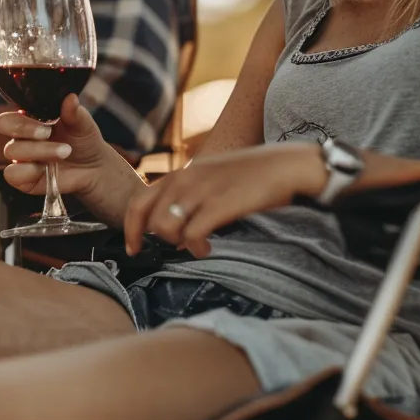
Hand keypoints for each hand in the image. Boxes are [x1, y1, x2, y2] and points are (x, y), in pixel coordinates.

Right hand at [0, 94, 141, 222]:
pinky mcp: (23, 178)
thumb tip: (71, 98)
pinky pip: (12, 174)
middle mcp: (22, 136)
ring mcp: (21, 157)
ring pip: (12, 150)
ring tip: (64, 152)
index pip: (11, 112)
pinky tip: (47, 169)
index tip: (47, 124)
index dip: (23, 118)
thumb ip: (75, 112)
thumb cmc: (84, 141)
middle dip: (26, 129)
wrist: (93, 168)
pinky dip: (30, 171)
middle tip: (49, 134)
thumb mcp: (83, 125)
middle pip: (4, 126)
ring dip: (39, 151)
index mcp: (31, 118)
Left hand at [124, 143, 326, 257]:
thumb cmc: (253, 175)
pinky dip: (194, 247)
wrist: (288, 166)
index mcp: (183, 172)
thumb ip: (191, 198)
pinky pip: (191, 234)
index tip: (134, 248)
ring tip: (196, 246)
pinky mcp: (220, 204)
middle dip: (150, 239)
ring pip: (164, 226)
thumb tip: (175, 231)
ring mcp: (202, 191)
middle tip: (166, 252)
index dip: (130, 228)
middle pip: (146, 216)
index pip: (138, 200)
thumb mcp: (214, 178)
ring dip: (176, 243)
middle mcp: (186, 178)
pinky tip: (207, 249)